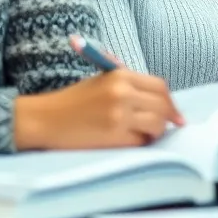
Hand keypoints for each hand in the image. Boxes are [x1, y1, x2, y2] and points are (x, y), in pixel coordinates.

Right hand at [14, 69, 182, 150]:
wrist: (42, 119)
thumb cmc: (72, 102)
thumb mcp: (101, 82)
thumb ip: (129, 85)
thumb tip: (161, 100)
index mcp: (120, 75)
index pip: (160, 87)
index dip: (170, 103)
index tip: (175, 114)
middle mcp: (123, 92)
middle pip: (162, 106)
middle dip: (167, 119)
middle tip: (163, 128)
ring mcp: (119, 114)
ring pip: (156, 125)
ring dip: (154, 132)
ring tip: (142, 134)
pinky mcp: (113, 135)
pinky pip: (140, 141)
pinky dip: (140, 143)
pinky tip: (129, 141)